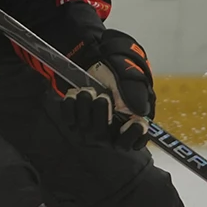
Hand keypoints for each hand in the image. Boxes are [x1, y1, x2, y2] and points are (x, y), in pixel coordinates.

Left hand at [66, 29, 152, 148]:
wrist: (99, 63)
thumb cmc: (120, 74)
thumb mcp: (134, 81)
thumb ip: (137, 97)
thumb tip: (139, 114)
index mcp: (128, 126)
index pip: (130, 143)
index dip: (131, 134)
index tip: (131, 121)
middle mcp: (109, 133)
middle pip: (101, 133)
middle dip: (101, 108)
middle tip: (104, 95)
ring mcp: (89, 130)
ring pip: (83, 125)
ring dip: (85, 100)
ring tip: (90, 90)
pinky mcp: (73, 122)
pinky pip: (68, 117)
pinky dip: (71, 102)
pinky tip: (77, 94)